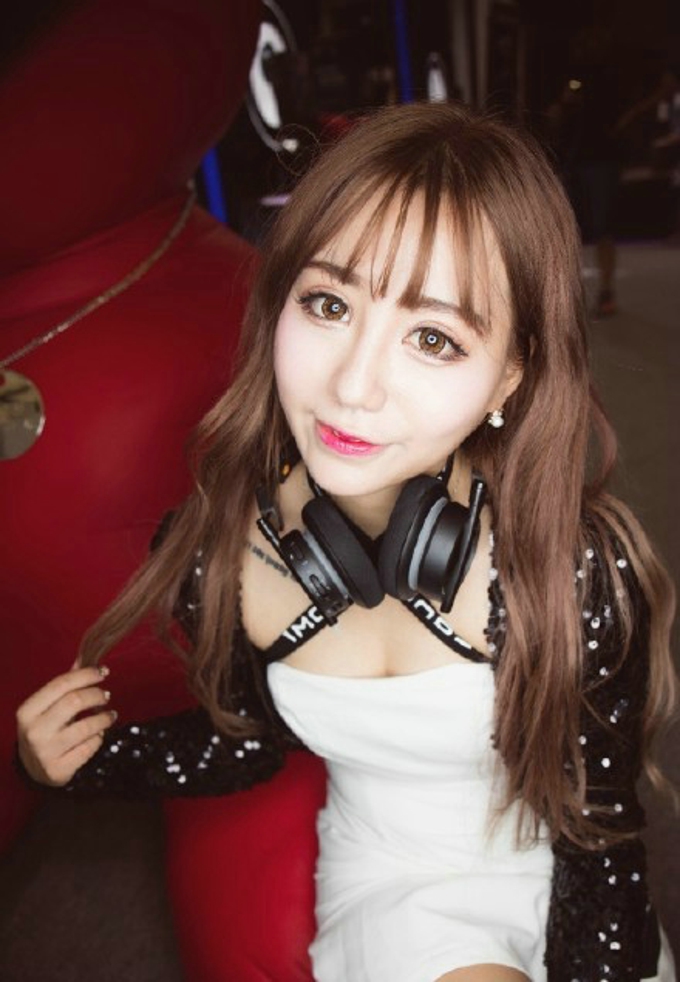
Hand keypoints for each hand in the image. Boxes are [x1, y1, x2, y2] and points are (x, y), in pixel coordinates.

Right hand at [16, 665, 116, 786]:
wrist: (33, 769)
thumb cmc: (44, 730)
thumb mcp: (46, 707)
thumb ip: (65, 684)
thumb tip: (85, 658)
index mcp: (27, 711)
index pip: (60, 684)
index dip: (85, 675)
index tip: (103, 672)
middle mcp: (34, 731)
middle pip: (74, 702)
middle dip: (96, 695)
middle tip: (106, 696)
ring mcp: (45, 752)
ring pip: (86, 727)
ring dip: (104, 718)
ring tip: (109, 716)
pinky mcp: (59, 770)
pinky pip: (89, 748)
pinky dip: (99, 738)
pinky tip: (98, 734)